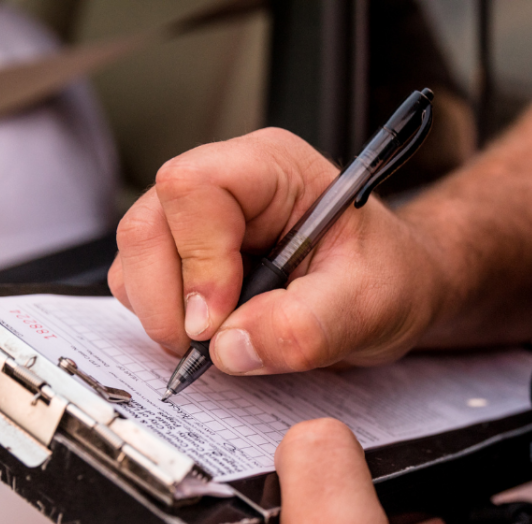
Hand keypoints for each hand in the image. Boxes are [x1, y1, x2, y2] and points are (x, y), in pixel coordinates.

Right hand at [109, 129, 443, 373]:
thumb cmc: (389, 278)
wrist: (394, 291)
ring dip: (163, 314)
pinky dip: (164, 322)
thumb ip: (306, 326)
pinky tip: (214, 335)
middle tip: (212, 345)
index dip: (197, 259)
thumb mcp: (369, 305)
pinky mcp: (188, 257)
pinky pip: (142, 285)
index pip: (193, 188)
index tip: (217, 320)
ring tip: (222, 340)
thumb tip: (231, 347)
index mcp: (273, 169)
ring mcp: (201, 221)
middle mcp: (228, 184)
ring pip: (136, 258)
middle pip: (147, 225)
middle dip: (168, 299)